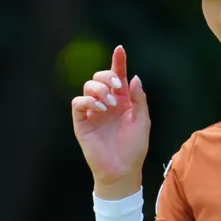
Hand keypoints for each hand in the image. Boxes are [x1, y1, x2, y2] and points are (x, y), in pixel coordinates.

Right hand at [70, 45, 149, 197]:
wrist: (122, 170)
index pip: (118, 76)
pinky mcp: (81, 122)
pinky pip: (78, 103)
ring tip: (109, 105)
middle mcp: (106, 103)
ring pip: (88, 86)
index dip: (118, 62)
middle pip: (100, 77)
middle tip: (118, 89)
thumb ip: (138, 99)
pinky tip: (100, 109)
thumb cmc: (134, 148)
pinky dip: (87, 101)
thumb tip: (134, 77)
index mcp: (122, 101)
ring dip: (100, 90)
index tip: (120, 49)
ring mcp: (93, 112)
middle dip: (108, 77)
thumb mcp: (143, 121)